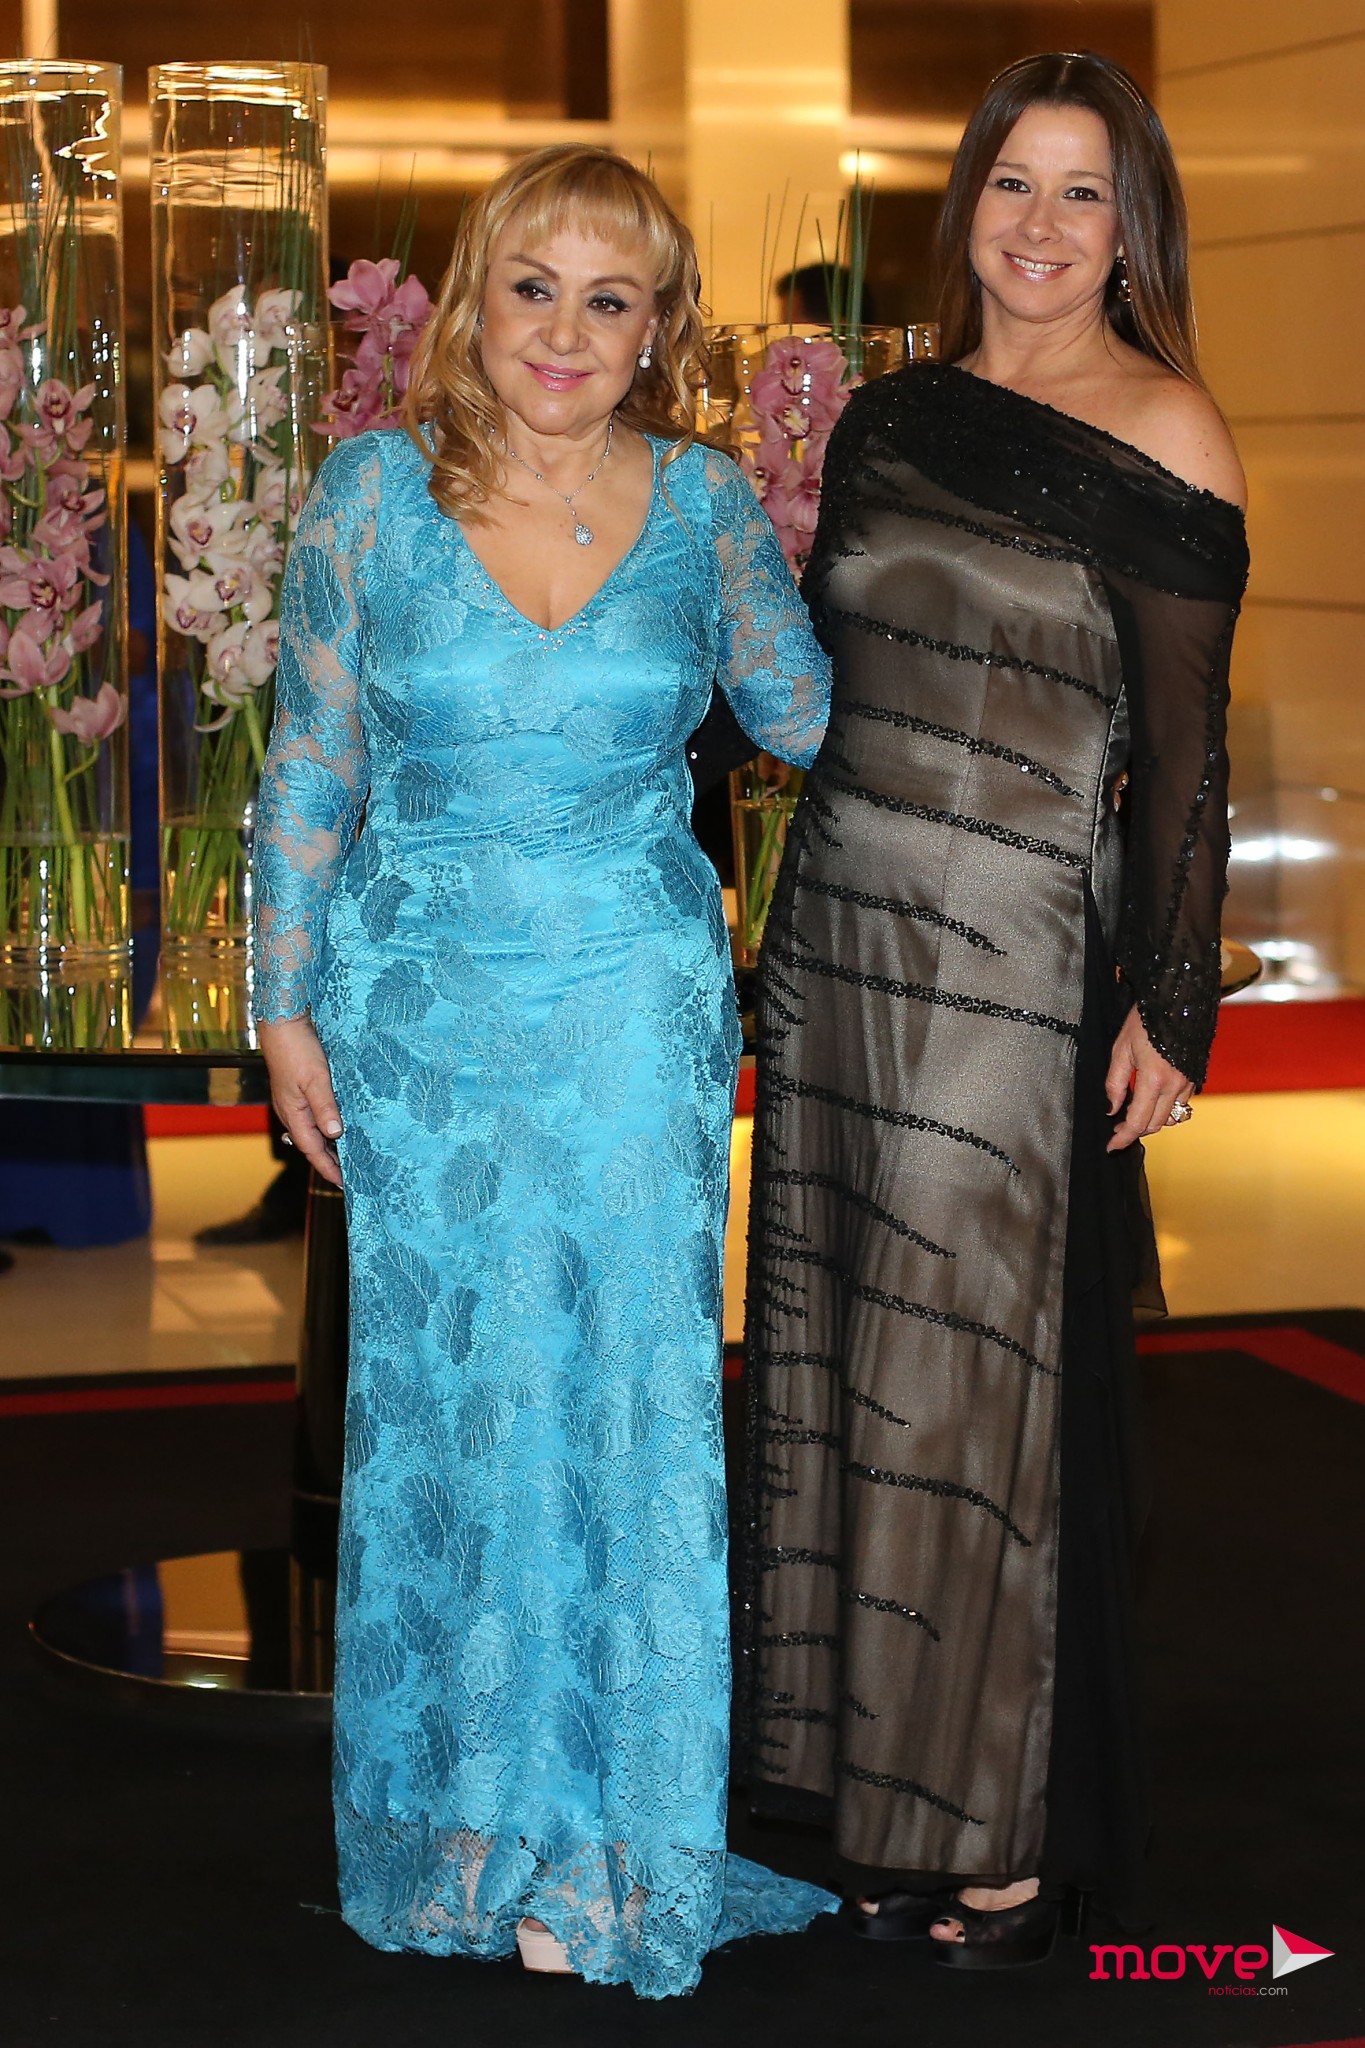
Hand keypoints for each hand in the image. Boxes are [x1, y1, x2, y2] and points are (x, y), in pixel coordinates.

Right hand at [257, 1015, 343, 1187]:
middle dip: (329, 1160)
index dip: (328, 1167)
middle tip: (350, 1175)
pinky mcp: (297, 1090)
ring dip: (328, 1145)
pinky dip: (326, 1126)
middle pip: (311, 1144)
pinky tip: (338, 1124)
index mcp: (293, 1113)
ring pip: (312, 1131)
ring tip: (348, 1156)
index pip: (312, 1150)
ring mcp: (292, 1101)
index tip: (344, 1184)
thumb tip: (335, 1134)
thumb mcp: (316, 1079)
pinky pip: (312, 1117)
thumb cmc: (297, 1049)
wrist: (283, 1022)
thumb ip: (325, 1107)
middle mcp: (290, 1111)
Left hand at [1105, 1005, 1192, 1151]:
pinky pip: (1181, 1103)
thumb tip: (1111, 1109)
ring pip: (1171, 1117)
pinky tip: (1152, 1100)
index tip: (1111, 1147)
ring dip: (1152, 1121)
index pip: (1137, 1122)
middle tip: (1117, 1130)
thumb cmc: (1144, 1019)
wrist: (1176, 997)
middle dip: (1135, 1131)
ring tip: (1133, 1114)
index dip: (1123, 1138)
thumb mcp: (1120, 1050)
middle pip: (1155, 1125)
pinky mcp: (1196, 1076)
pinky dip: (1166, 1108)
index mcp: (1153, 1079)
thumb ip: (1114, 1083)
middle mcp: (1175, 1085)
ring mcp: (1188, 1081)